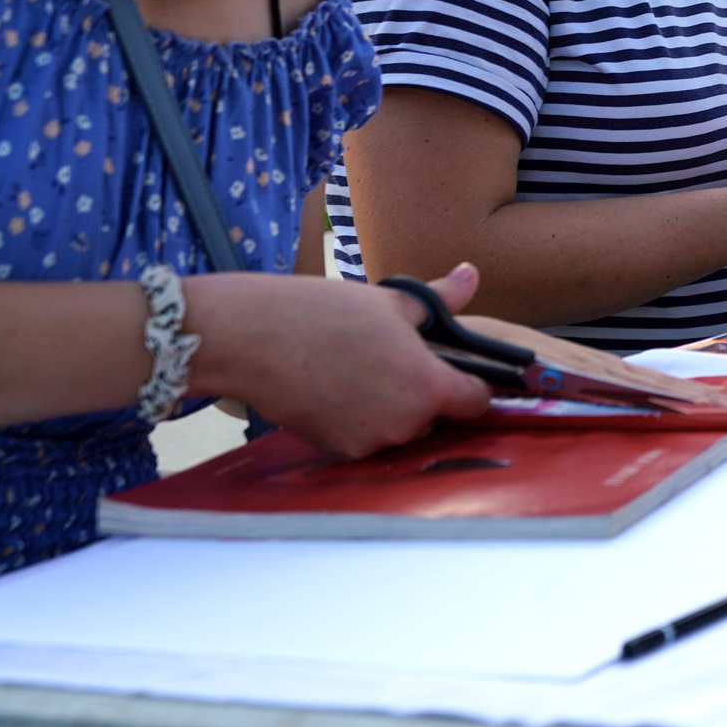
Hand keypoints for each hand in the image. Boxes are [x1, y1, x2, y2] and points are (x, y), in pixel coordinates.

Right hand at [186, 263, 492, 458]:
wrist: (250, 338)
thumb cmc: (323, 313)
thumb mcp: (391, 300)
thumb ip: (441, 299)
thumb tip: (471, 276)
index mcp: (427, 386)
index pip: (476, 401)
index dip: (472, 385)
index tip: (457, 370)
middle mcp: (404, 424)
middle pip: (436, 417)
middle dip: (426, 394)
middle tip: (396, 360)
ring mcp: (369, 442)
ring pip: (400, 429)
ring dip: (393, 408)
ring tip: (362, 370)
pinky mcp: (337, 450)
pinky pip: (367, 438)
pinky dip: (360, 419)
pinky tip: (339, 388)